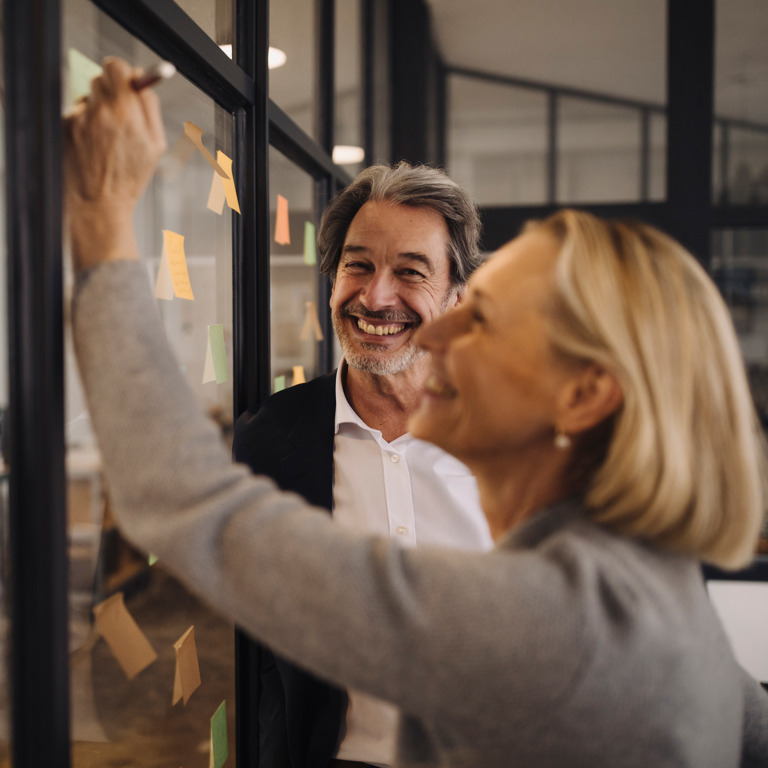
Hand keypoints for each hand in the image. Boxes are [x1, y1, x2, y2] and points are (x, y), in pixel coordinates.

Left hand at [64, 57, 166, 269]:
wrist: (98, 203)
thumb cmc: (129, 177)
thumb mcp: (155, 145)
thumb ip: (150, 108)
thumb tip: (142, 79)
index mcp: (126, 112)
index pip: (117, 67)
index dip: (122, 73)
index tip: (125, 81)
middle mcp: (100, 111)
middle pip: (100, 77)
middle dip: (110, 90)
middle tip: (116, 111)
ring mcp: (78, 118)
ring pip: (87, 97)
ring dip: (95, 109)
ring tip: (103, 137)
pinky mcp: (62, 126)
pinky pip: (74, 114)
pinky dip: (81, 125)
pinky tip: (89, 146)